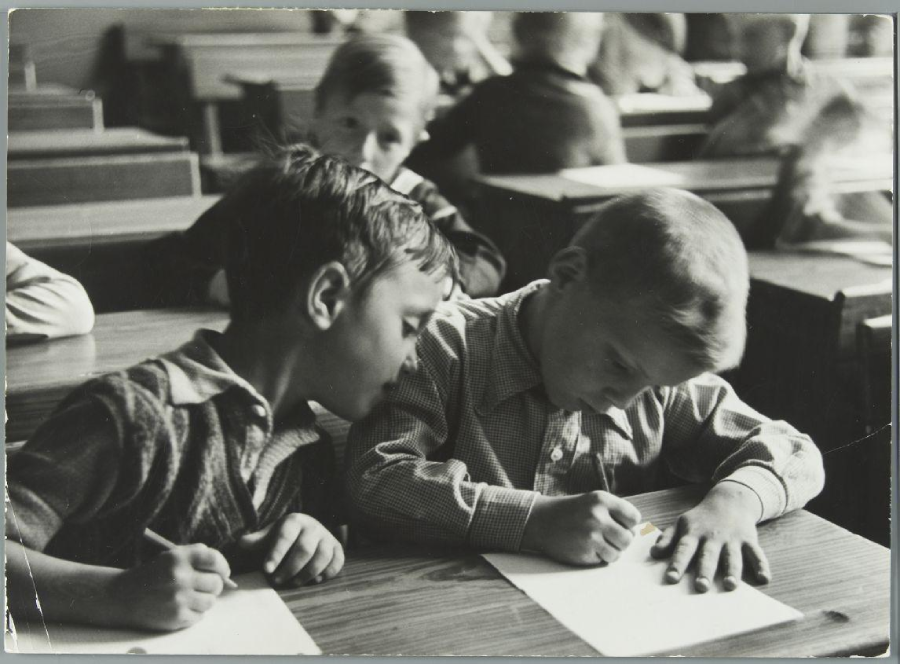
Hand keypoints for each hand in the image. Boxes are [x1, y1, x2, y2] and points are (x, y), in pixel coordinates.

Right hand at [107, 544, 230, 630]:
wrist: (123, 596)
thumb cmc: (153, 574)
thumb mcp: (171, 557)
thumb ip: (197, 558)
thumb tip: (225, 573)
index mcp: (179, 557)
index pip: (214, 559)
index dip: (223, 567)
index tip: (224, 573)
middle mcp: (179, 576)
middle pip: (216, 583)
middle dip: (214, 586)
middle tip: (205, 587)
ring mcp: (178, 598)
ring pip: (210, 601)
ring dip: (205, 600)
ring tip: (191, 598)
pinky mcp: (176, 616)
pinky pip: (200, 616)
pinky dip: (195, 613)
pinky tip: (182, 607)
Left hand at [239, 513, 343, 586]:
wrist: (308, 530)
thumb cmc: (285, 536)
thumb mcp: (270, 535)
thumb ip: (257, 540)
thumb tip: (243, 543)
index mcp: (295, 521)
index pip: (285, 537)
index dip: (276, 554)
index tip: (266, 570)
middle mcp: (313, 527)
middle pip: (304, 549)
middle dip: (290, 569)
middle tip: (276, 581)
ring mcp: (328, 537)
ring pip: (322, 557)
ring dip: (307, 574)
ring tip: (294, 583)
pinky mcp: (337, 548)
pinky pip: (337, 562)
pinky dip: (327, 573)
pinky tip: (315, 580)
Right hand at [522, 491, 641, 565]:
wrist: (540, 521)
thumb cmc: (570, 512)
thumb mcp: (592, 502)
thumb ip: (614, 512)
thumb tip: (639, 531)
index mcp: (601, 499)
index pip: (634, 517)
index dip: (628, 524)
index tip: (618, 525)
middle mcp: (597, 515)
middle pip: (628, 538)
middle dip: (621, 541)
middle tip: (608, 537)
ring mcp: (590, 535)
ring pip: (618, 552)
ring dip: (611, 551)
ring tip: (597, 543)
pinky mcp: (584, 552)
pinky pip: (605, 560)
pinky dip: (599, 558)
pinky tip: (587, 548)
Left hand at [650, 482, 769, 591]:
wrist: (729, 499)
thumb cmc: (701, 518)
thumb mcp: (682, 524)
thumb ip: (668, 539)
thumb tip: (653, 553)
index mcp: (693, 534)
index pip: (684, 549)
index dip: (677, 563)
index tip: (671, 578)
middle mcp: (712, 537)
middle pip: (708, 555)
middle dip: (704, 571)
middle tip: (700, 587)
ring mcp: (732, 539)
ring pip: (732, 557)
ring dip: (732, 571)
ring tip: (729, 585)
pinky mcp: (749, 540)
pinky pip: (756, 553)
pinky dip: (762, 565)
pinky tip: (765, 578)